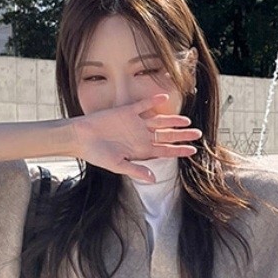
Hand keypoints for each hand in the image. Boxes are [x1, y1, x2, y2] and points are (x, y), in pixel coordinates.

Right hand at [68, 95, 201, 181]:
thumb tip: (153, 179)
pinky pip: (142, 105)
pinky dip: (152, 101)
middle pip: (166, 135)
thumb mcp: (116, 165)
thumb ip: (135, 170)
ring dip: (172, 120)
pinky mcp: (126, 111)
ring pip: (158, 120)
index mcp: (140, 150)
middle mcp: (140, 136)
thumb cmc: (96, 154)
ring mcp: (135, 123)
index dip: (178, 151)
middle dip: (182, 135)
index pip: (164, 150)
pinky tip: (164, 98)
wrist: (80, 137)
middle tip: (198, 134)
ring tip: (186, 121)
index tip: (193, 151)